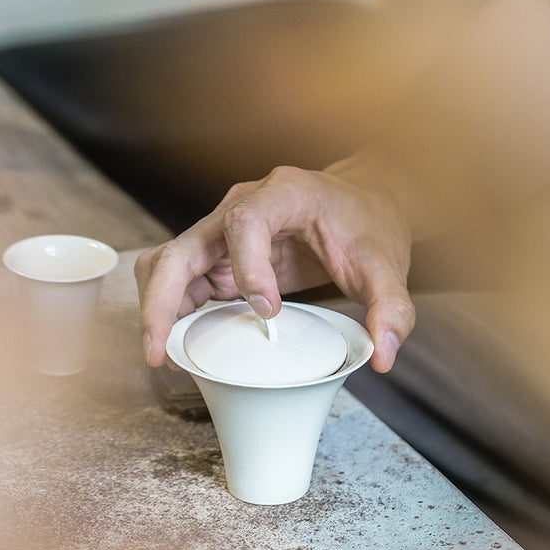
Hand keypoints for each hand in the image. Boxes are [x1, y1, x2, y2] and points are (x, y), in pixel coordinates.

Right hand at [135, 163, 415, 370]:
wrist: (362, 205)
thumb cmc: (367, 225)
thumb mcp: (387, 265)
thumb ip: (390, 307)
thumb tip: (383, 354)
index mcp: (283, 194)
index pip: (244, 222)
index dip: (248, 267)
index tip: (269, 311)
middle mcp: (241, 206)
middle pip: (183, 247)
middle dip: (164, 299)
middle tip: (162, 350)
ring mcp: (222, 231)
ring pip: (168, 262)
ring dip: (158, 307)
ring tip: (164, 355)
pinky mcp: (218, 257)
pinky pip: (180, 279)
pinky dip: (171, 311)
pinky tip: (179, 344)